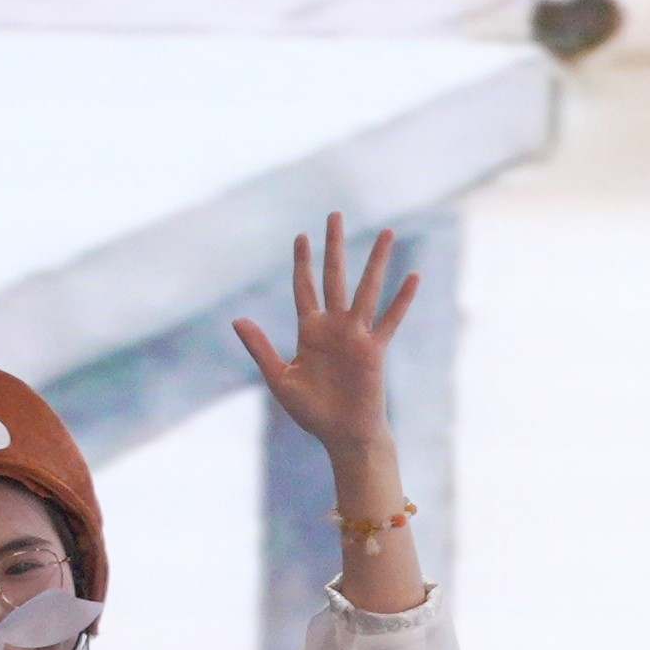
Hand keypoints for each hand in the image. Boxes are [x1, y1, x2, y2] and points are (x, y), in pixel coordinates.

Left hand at [233, 217, 419, 455]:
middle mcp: (334, 326)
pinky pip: (390, 319)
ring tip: (385, 232)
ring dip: (375, 260)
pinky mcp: (375, 349)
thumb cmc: (312, 412)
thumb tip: (237, 319)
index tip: (301, 236)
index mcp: (309, 331)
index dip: (302, 262)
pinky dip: (402, 298)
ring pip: (366, 288)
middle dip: (334, 245)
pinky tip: (412, 275)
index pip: (305, 287)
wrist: (342, 435)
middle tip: (333, 215)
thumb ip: (261, 348)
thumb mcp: (278, 379)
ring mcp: (357, 335)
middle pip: (334, 276)